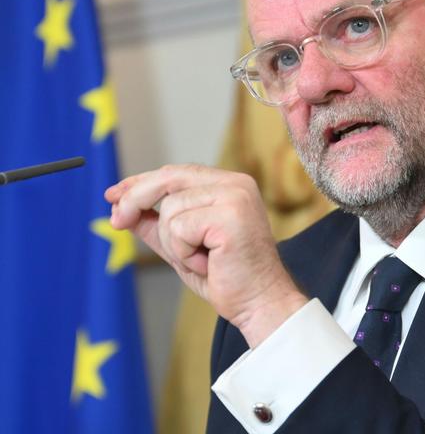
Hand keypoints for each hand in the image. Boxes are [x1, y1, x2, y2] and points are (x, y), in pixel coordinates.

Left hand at [105, 164, 307, 346]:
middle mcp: (235, 184)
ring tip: (202, 260)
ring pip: (170, 210)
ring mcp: (235, 197)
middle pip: (168, 178)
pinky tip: (208, 263)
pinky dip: (184, 253)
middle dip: (135, 199)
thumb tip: (122, 209)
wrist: (259, 303)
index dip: (140, 183)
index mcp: (229, 185)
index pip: (175, 173)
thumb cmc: (227, 277)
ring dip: (174, 244)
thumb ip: (157, 226)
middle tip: (116, 221)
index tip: (113, 195)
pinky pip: (180, 228)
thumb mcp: (183, 247)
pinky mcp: (230, 215)